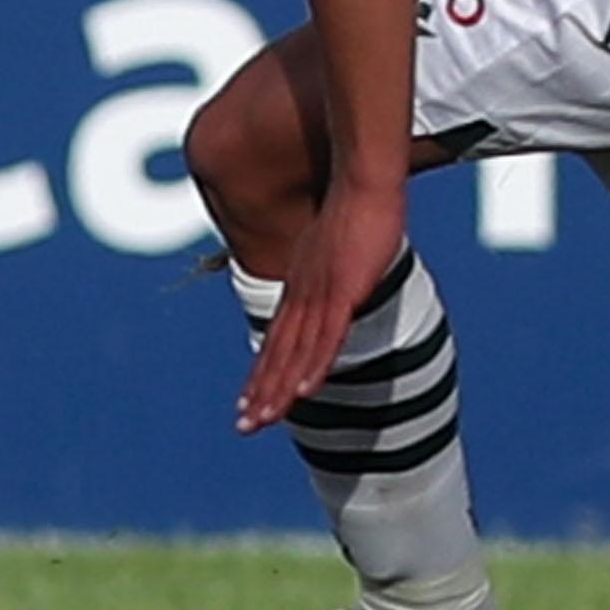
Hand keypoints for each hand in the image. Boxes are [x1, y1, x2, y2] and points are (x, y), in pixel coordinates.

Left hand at [234, 173, 408, 430]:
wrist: (364, 181)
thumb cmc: (359, 204)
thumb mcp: (340, 243)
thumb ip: (336, 265)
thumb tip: (340, 272)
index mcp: (301, 288)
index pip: (277, 340)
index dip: (263, 373)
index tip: (250, 401)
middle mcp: (303, 296)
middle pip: (279, 354)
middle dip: (262, 393)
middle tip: (246, 427)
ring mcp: (321, 295)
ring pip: (297, 354)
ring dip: (279, 390)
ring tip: (265, 421)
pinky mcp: (344, 292)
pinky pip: (328, 338)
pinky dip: (314, 367)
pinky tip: (305, 392)